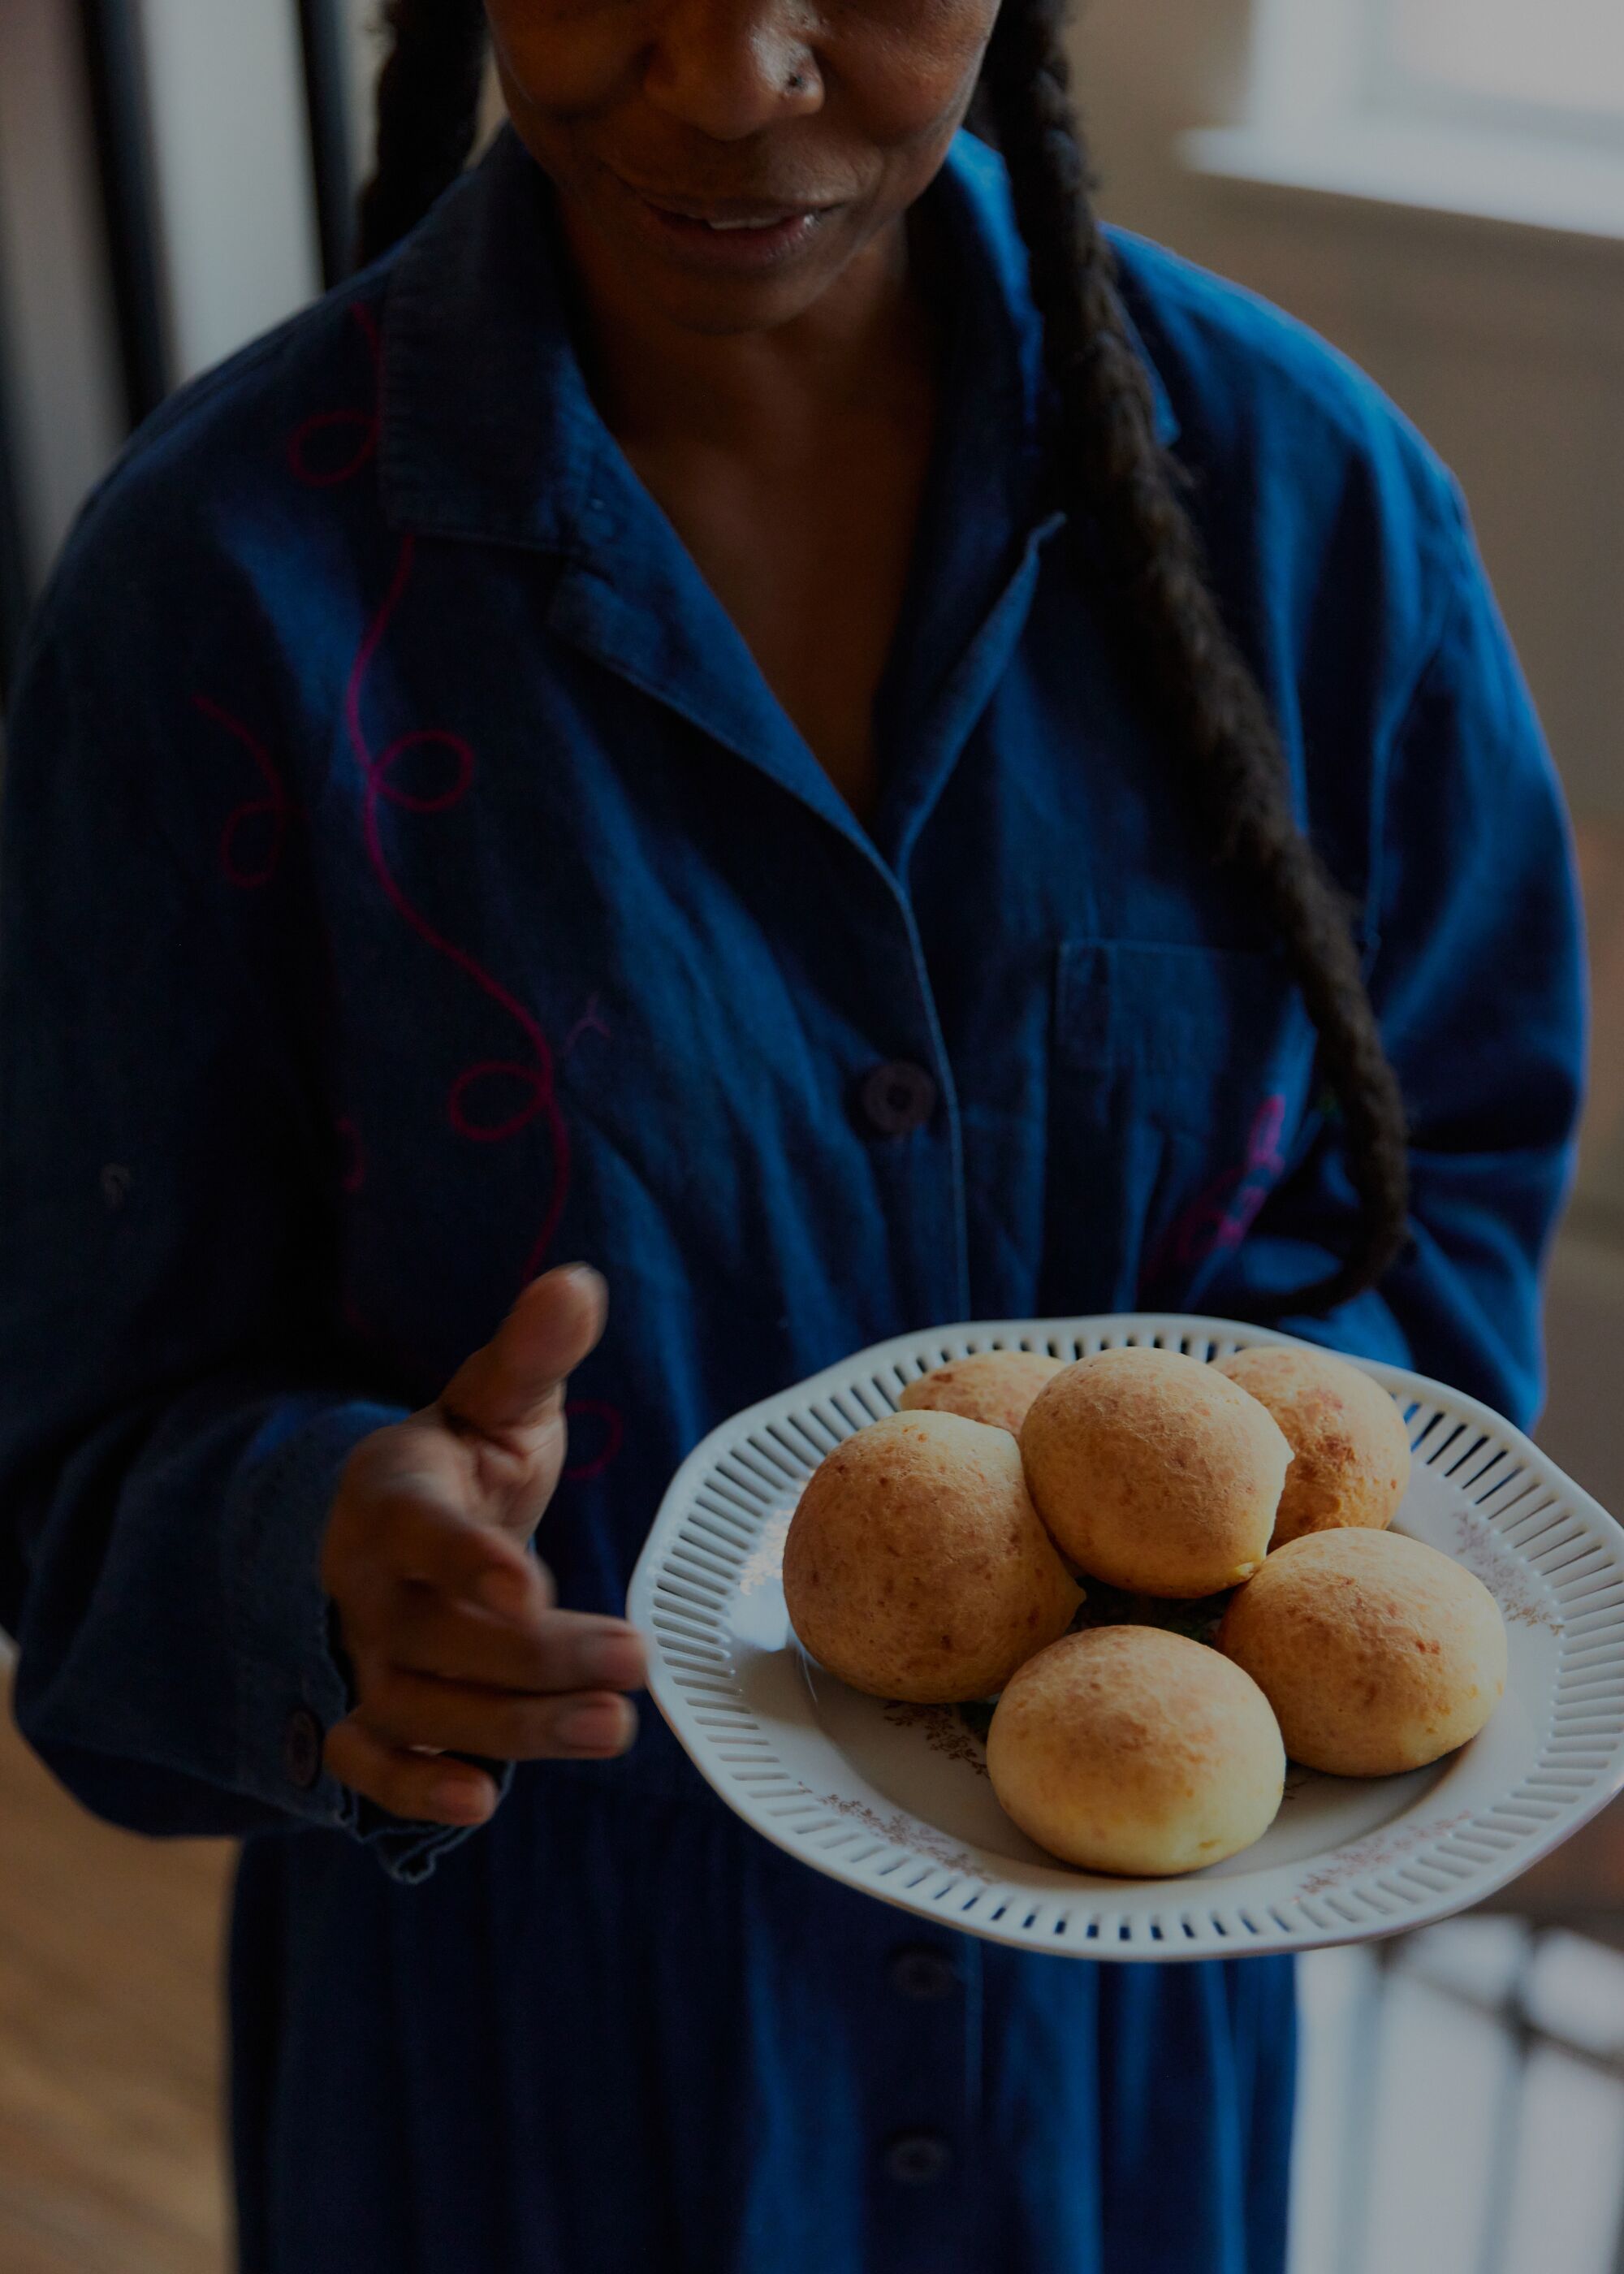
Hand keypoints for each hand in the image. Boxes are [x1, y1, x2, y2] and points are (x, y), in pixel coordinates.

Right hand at [320, 1264, 645, 1827]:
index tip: (530, 1582)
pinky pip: (371, 1768)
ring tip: (611, 1729)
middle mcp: (366, 1585)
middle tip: (636, 1659)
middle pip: (438, 1637)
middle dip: (535, 1658)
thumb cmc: (459, 1462)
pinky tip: (482, 1804)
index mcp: (391, 1496)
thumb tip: (579, 1283)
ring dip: (512, 1729)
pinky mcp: (368, 1717)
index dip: (468, 1557)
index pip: (419, 1529)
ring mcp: (362, 1657)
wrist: (388, 1528)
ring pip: (421, 1708)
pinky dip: (413, 1792)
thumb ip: (532, 1353)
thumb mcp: (495, 1401)